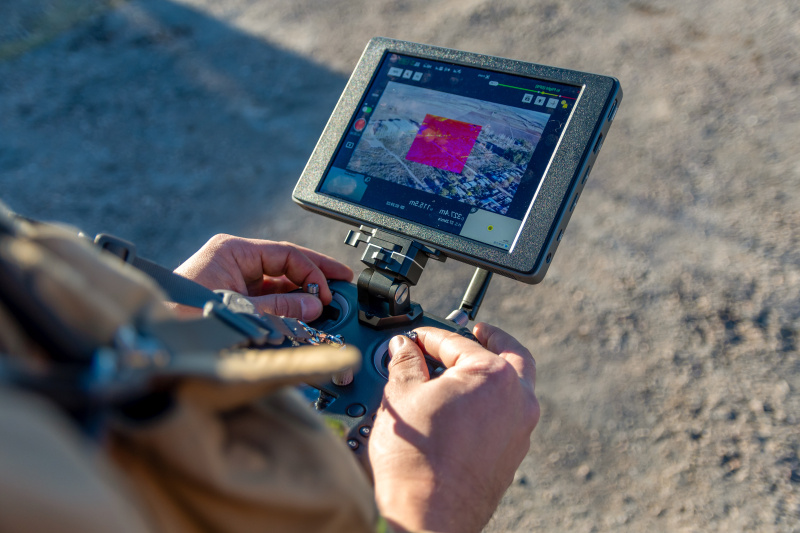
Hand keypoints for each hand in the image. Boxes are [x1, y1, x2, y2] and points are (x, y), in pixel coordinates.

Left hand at [173, 234, 352, 320]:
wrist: (153, 340)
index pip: (286, 253)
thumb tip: (314, 304)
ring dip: (300, 294)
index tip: (330, 289)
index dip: (313, 270)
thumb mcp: (241, 309)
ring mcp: (231, 279)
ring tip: (324, 306)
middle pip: (284, 265)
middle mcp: (233, 260)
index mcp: (233, 250)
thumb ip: (281, 305)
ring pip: (277, 282)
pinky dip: (285, 306)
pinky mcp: (230, 297)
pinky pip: (265, 297)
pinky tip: (302, 315)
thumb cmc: (183, 316)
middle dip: (312, 278)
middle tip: (340, 286)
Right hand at [369, 324, 539, 532]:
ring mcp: (520, 431)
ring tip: (462, 370)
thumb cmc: (416, 461)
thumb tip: (403, 349)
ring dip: (492, 371)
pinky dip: (490, 401)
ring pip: (514, 386)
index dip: (429, 336)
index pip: (458, 342)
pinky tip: (462, 406)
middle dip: (488, 341)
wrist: (426, 516)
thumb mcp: (401, 396)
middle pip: (510, 355)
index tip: (414, 339)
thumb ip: (404, 363)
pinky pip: (507, 415)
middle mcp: (518, 400)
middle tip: (471, 333)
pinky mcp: (512, 455)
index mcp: (494, 376)